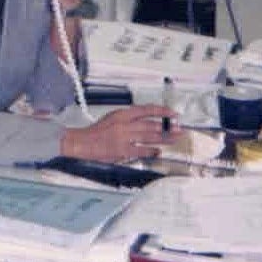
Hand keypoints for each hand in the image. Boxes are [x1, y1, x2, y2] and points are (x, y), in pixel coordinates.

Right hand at [60, 105, 180, 162]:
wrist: (82, 143)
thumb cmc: (97, 131)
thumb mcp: (113, 118)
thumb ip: (130, 118)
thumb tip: (148, 119)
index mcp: (122, 114)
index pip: (147, 109)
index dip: (162, 111)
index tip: (173, 113)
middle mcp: (124, 124)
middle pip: (151, 124)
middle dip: (168, 126)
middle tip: (179, 128)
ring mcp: (124, 138)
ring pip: (149, 137)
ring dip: (164, 138)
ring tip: (175, 138)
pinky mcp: (122, 151)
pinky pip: (141, 151)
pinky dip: (151, 151)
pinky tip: (158, 151)